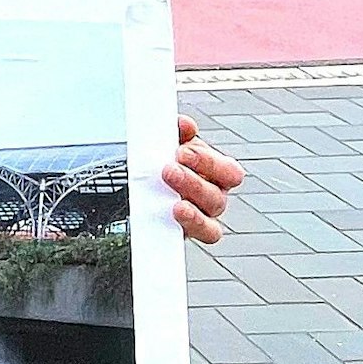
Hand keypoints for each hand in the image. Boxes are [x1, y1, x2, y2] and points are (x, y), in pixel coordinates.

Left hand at [163, 116, 242, 244]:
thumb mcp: (167, 142)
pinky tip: (172, 219)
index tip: (182, 152)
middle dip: (192, 182)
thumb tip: (184, 124)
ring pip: (208, 221)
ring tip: (171, 202)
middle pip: (216, 197)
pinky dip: (186, 229)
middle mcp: (212, 197)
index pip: (229, 172)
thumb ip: (177, 133)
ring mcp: (199, 218)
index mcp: (215, 172)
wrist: (133, 186)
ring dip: (190, 212)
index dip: (208, 163)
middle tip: (168, 171)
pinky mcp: (184, 234)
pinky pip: (194, 239)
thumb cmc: (158, 162)